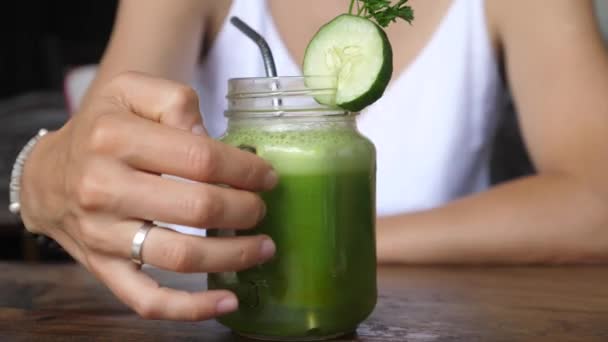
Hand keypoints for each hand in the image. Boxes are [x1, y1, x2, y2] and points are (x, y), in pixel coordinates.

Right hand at [18, 72, 277, 319]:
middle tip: (261, 208)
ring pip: (180, 257)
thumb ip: (176, 103)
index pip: (200, 158)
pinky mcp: (103, 268)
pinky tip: (227, 302)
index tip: (266, 177)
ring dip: (233, 255)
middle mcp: (104, 188)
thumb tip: (212, 141)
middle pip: (197, 208)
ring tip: (264, 248)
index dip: (244, 170)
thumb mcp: (132, 92)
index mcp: (115, 138)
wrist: (49, 174)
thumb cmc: (103, 130)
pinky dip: (190, 309)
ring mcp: (102, 235)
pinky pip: (148, 300)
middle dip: (245, 210)